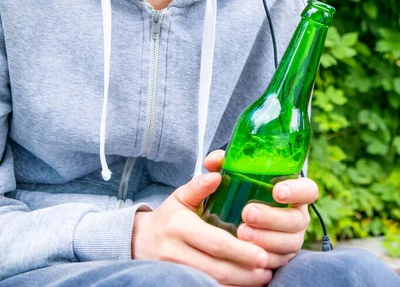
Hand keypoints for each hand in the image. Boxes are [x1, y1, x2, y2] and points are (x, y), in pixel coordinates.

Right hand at [131, 171, 272, 285]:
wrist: (139, 242)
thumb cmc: (168, 217)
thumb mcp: (180, 197)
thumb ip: (199, 186)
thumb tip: (217, 173)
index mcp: (179, 227)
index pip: (215, 242)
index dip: (241, 251)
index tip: (262, 254)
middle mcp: (176, 252)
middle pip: (218, 268)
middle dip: (246, 272)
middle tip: (268, 267)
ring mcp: (176, 272)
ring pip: (215, 283)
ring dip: (241, 283)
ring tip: (262, 276)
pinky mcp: (178, 283)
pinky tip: (244, 284)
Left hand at [204, 150, 317, 269]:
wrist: (231, 216)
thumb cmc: (238, 188)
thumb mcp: (230, 173)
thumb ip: (223, 164)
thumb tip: (214, 161)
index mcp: (293, 190)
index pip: (308, 189)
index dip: (297, 191)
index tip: (276, 191)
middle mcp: (297, 214)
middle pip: (297, 219)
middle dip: (272, 218)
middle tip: (248, 213)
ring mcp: (292, 238)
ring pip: (289, 242)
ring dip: (266, 239)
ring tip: (241, 233)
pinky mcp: (282, 257)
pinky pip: (278, 261)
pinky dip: (263, 257)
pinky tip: (246, 253)